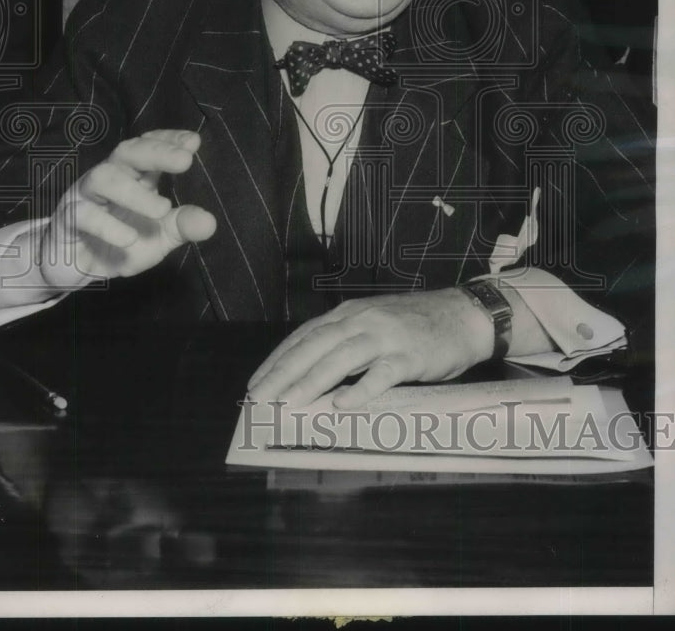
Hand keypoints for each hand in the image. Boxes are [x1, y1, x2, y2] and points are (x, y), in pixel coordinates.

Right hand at [37, 129, 215, 292]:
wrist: (75, 269)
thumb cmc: (119, 243)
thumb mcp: (157, 238)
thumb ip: (181, 227)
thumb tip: (210, 222)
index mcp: (133, 177)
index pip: (148, 147)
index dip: (168, 140)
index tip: (193, 142)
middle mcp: (109, 178)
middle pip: (127, 152)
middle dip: (156, 152)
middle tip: (185, 160)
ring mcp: (85, 196)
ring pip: (103, 178)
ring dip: (134, 193)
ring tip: (162, 209)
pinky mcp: (67, 219)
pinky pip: (83, 215)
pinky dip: (108, 226)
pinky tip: (130, 239)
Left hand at [247, 289, 494, 409]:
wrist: (463, 314)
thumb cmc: (415, 325)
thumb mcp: (373, 323)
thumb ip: (344, 340)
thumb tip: (308, 369)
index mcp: (349, 314)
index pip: (304, 337)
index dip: (278, 360)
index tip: (256, 383)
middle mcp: (362, 320)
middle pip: (314, 347)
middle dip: (283, 373)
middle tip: (259, 399)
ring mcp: (386, 336)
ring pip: (341, 358)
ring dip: (312, 381)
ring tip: (289, 402)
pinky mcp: (410, 355)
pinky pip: (382, 373)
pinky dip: (361, 389)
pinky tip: (342, 405)